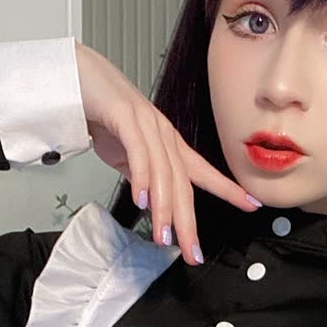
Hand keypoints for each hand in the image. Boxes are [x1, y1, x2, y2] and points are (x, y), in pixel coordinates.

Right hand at [73, 41, 260, 262]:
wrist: (75, 74)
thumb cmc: (100, 108)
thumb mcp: (124, 151)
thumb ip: (139, 172)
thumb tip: (149, 198)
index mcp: (166, 142)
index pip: (202, 171)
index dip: (227, 189)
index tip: (251, 205)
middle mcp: (161, 133)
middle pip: (182, 183)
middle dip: (189, 222)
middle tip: (193, 252)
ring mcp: (145, 123)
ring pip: (163, 173)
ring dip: (164, 209)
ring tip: (164, 237)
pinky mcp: (123, 116)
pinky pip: (138, 152)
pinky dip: (143, 178)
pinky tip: (143, 201)